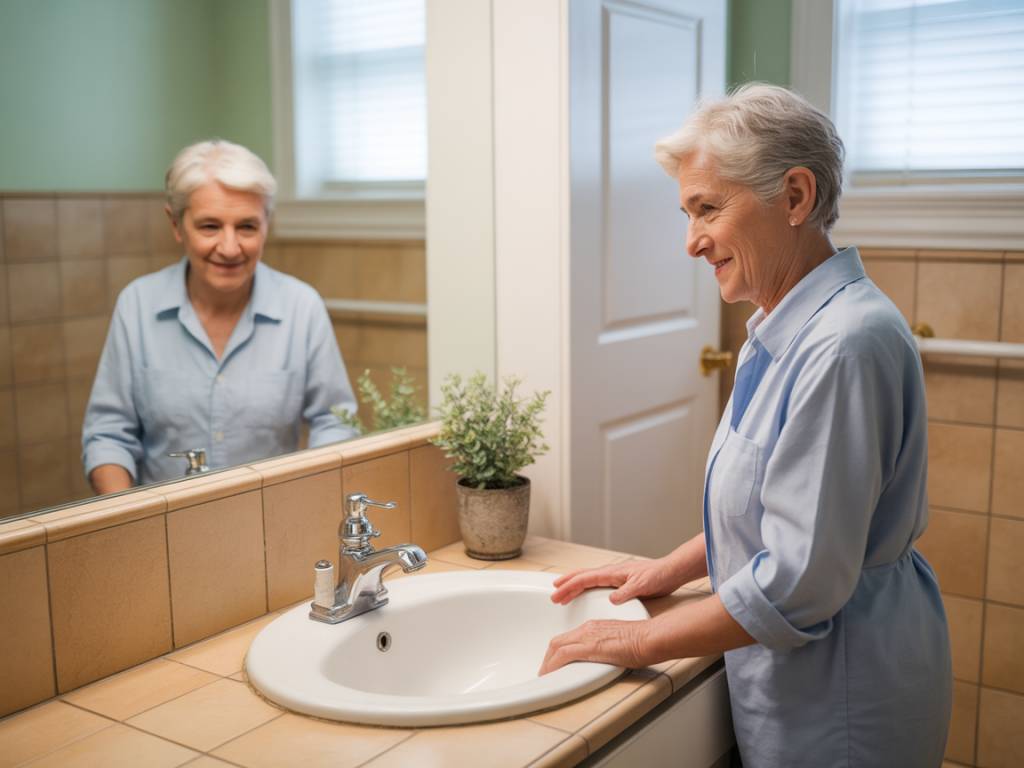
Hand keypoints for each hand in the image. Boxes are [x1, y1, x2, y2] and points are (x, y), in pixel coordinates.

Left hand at [538, 619, 651, 674]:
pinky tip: (550, 675)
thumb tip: (605, 660)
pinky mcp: (589, 646)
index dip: (557, 652)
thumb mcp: (619, 643)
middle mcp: (587, 629)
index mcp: (594, 627)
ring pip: (556, 647)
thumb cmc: (644, 641)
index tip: (554, 664)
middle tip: (545, 672)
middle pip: (557, 642)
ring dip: (547, 663)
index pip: (568, 638)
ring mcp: (587, 636)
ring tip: (544, 676)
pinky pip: (563, 655)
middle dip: (548, 658)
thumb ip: (608, 649)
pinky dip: (552, 665)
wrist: (650, 637)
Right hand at [550, 558, 683, 606]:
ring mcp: (614, 577)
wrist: (671, 572)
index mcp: (612, 573)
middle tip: (553, 595)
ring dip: (574, 586)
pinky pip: (596, 585)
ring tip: (562, 594)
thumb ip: (626, 592)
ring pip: (588, 580)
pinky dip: (585, 588)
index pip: (585, 579)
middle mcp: (611, 573)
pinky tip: (584, 594)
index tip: (557, 594)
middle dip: (566, 585)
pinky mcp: (620, 583)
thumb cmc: (658, 575)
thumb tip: (610, 600)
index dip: (569, 586)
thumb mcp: (642, 585)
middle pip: (582, 577)